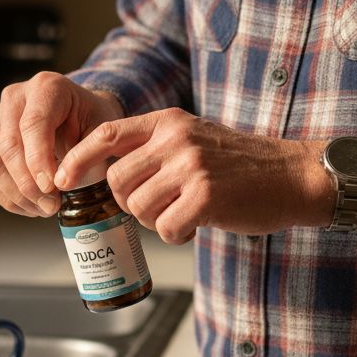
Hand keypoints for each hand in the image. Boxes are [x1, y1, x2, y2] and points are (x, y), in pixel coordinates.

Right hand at [0, 72, 123, 216]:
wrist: (79, 116)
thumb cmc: (92, 122)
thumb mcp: (102, 132)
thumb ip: (86, 154)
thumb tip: (62, 183)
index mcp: (46, 86)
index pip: (33, 124)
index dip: (39, 159)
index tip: (51, 188)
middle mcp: (14, 97)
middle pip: (9, 146)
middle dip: (29, 184)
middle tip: (52, 206)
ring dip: (18, 195)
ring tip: (45, 209)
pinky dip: (8, 198)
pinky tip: (31, 207)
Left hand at [54, 109, 337, 243]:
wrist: (294, 176)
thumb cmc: (243, 166)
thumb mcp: (195, 139)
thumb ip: (156, 149)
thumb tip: (108, 175)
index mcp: (169, 121)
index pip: (107, 135)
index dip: (78, 159)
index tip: (62, 179)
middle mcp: (176, 139)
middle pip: (118, 180)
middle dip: (129, 204)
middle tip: (158, 208)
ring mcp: (191, 166)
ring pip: (139, 207)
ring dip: (156, 221)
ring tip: (184, 214)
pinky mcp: (206, 196)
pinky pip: (166, 228)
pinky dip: (178, 235)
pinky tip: (200, 224)